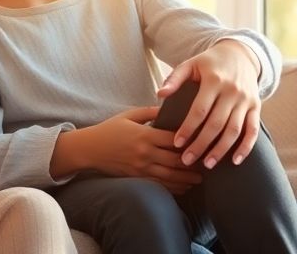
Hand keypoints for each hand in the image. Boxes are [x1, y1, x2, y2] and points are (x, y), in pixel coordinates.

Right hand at [74, 107, 202, 193]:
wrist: (90, 149)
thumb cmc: (109, 129)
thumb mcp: (128, 115)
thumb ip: (149, 111)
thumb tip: (168, 108)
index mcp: (144, 135)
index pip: (173, 139)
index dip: (190, 141)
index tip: (202, 141)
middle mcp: (145, 153)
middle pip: (176, 160)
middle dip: (193, 164)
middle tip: (206, 162)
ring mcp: (141, 167)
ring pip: (170, 176)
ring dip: (187, 179)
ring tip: (199, 179)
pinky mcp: (137, 177)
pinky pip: (160, 185)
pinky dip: (174, 188)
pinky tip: (183, 187)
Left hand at [157, 40, 261, 168]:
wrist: (240, 55)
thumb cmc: (209, 63)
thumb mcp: (190, 64)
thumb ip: (175, 79)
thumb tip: (160, 94)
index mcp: (214, 81)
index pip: (199, 110)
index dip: (188, 128)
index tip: (177, 143)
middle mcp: (232, 92)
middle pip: (216, 124)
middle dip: (201, 144)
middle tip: (187, 160)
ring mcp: (246, 101)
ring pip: (234, 130)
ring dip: (221, 150)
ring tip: (207, 164)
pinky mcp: (256, 107)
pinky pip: (253, 130)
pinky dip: (246, 147)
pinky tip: (235, 161)